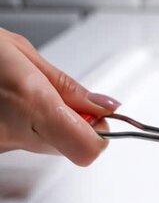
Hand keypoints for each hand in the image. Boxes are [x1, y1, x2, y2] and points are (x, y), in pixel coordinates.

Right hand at [0, 29, 119, 165]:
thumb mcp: (22, 54)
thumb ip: (68, 87)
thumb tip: (105, 106)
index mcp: (31, 104)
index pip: (87, 149)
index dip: (100, 136)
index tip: (100, 120)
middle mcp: (12, 133)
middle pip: (69, 148)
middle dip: (76, 126)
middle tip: (63, 100)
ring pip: (44, 146)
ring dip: (47, 126)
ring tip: (22, 96)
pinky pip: (19, 144)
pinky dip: (23, 128)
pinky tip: (8, 106)